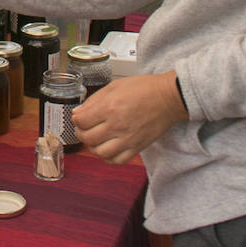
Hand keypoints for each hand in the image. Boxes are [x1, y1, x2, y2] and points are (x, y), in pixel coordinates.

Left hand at [72, 71, 187, 164]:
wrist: (169, 97)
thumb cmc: (144, 88)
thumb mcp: (115, 86)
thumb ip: (94, 100)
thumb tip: (77, 113)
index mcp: (110, 107)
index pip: (81, 121)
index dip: (76, 119)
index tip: (79, 117)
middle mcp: (117, 125)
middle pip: (88, 138)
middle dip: (81, 133)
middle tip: (84, 128)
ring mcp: (128, 139)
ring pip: (100, 153)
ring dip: (93, 147)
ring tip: (96, 139)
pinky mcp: (138, 147)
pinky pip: (117, 160)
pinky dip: (108, 157)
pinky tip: (108, 148)